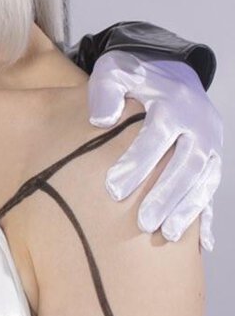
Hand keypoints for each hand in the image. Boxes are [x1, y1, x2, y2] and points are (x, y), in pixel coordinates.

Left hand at [88, 53, 220, 248]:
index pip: (159, 133)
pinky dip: (208, 219)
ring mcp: (210, 146)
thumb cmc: (136, 78)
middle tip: (142, 222)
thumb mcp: (116, 70)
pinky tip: (201, 245)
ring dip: (188, 209)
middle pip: (187, 164)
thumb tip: (101, 119)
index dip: (138, 161)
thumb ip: (106, 90)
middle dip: (167, 194)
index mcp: (174, 103)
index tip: (113, 188)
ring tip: (169, 235)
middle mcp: (199, 126)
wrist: (172, 74)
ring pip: (205, 181)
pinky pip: (212, 192)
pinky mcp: (213, 162)